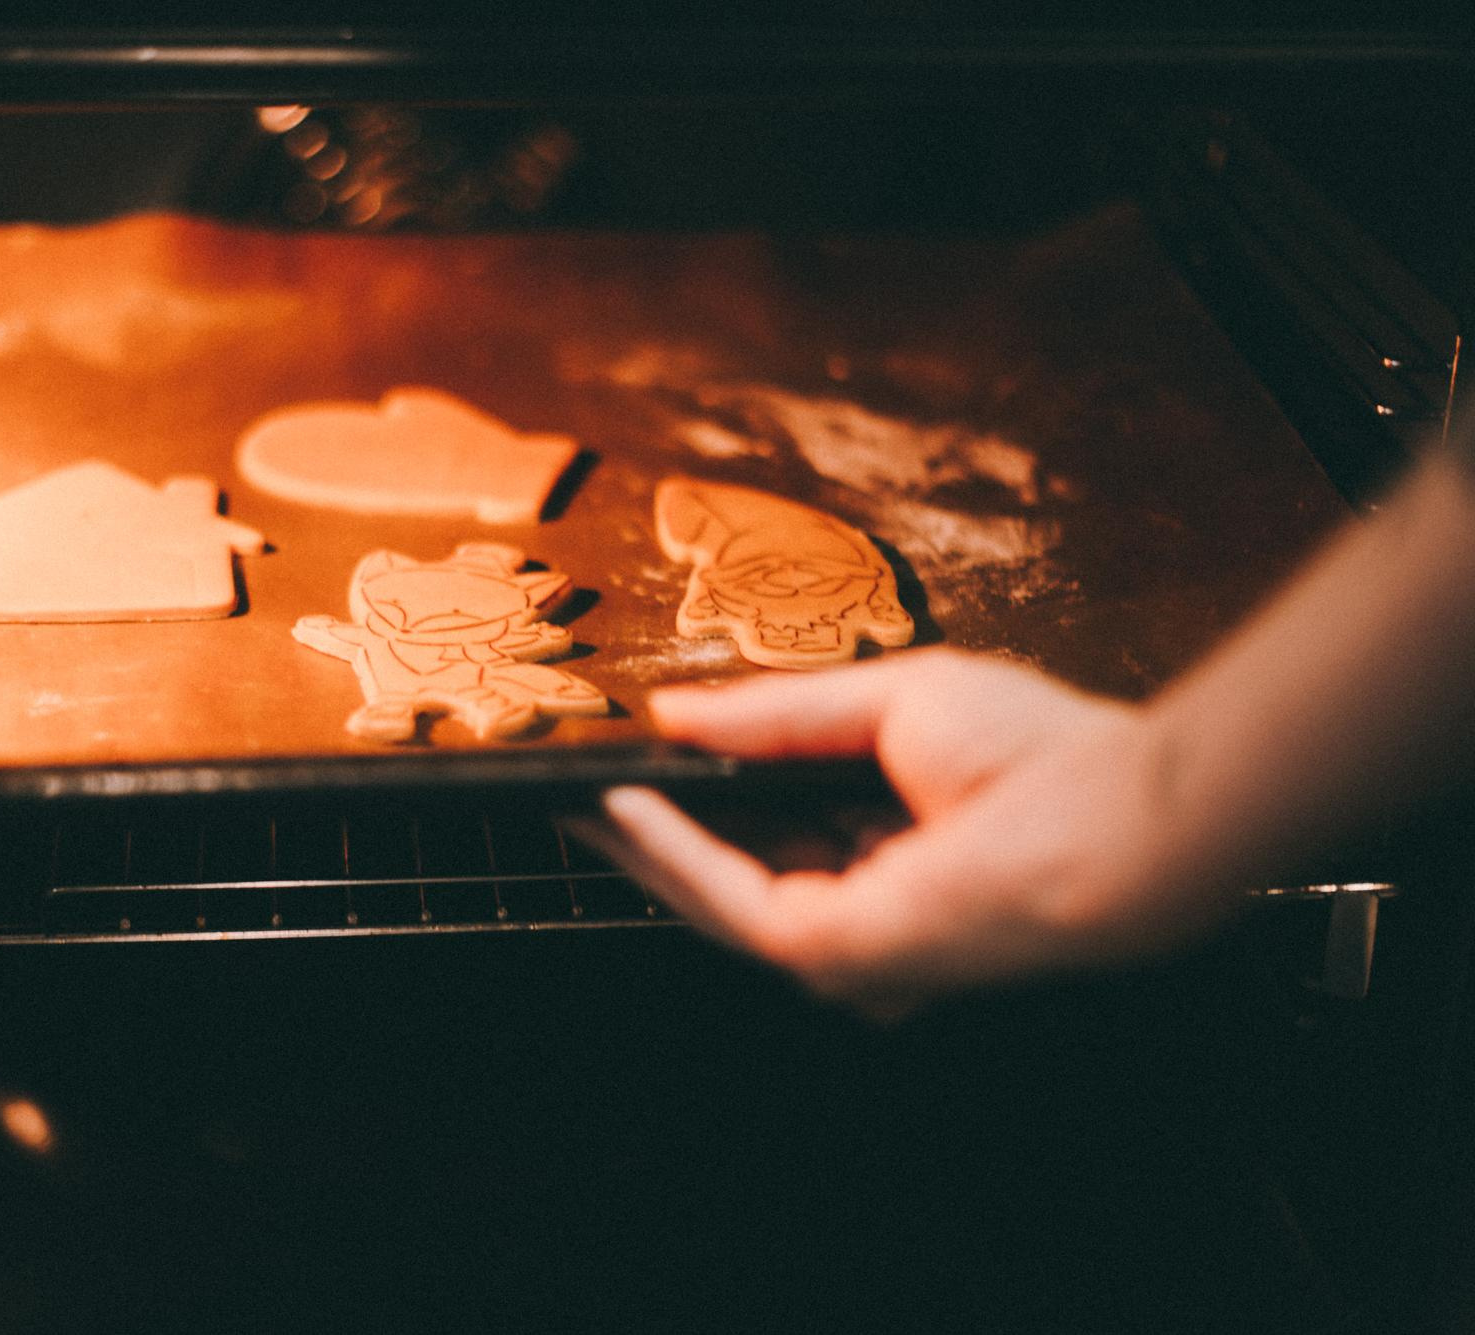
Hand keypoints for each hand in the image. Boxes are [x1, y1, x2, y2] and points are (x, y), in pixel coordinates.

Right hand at [601, 649, 1235, 1015]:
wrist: (1113, 812)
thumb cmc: (1035, 755)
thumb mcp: (883, 707)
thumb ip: (776, 715)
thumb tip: (679, 711)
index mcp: (879, 868)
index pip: (762, 841)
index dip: (690, 805)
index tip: (631, 764)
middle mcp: (856, 919)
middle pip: (721, 875)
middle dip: (643, 830)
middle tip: (573, 787)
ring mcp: (844, 947)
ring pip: (710, 895)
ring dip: (637, 843)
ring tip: (575, 793)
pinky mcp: (836, 951)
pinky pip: (729, 899)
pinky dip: (670, 850)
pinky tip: (625, 802)